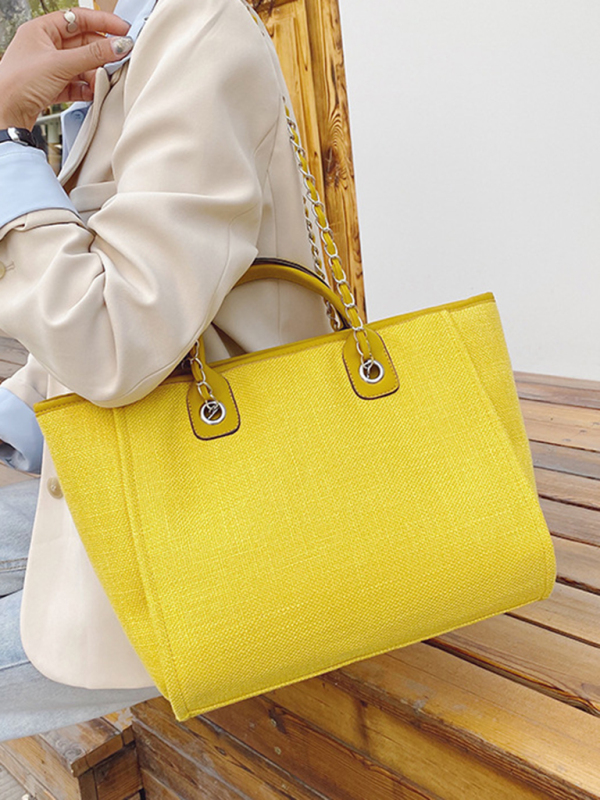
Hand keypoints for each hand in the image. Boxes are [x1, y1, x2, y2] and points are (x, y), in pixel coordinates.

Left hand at [0, 8, 131, 130]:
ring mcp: (49, 68)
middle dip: (101, 54)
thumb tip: (118, 45)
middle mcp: (45, 46)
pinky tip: (94, 92)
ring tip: (105, 81)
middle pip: (82, 44)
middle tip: (120, 59)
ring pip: (81, 66)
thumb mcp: (60, 64)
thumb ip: (93, 55)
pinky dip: (87, 88)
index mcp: (41, 30)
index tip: (122, 30)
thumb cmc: (18, 82)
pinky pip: (76, 84)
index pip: (78, 18)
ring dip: (95, 74)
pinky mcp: (52, 87)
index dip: (102, 22)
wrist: (5, 113)